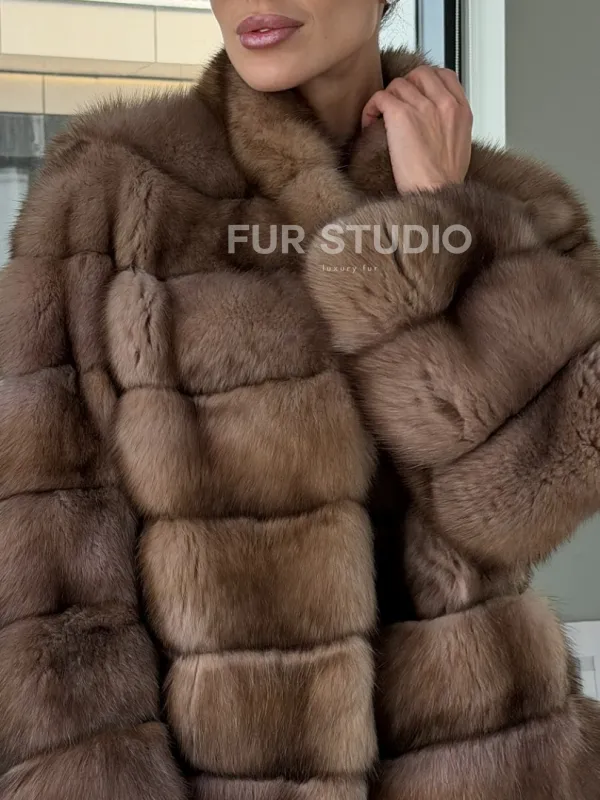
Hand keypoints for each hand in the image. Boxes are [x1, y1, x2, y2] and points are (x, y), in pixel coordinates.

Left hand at [362, 66, 472, 193]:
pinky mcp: (401, 115)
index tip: (416, 93)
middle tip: (397, 106)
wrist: (436, 193)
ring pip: (398, 85)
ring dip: (387, 100)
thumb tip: (436, 121)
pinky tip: (370, 123)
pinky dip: (371, 108)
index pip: (444, 75)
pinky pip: (380, 97)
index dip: (426, 82)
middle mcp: (443, 103)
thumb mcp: (461, 145)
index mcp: (461, 110)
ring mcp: (422, 107)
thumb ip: (451, 124)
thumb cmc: (444, 180)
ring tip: (382, 119)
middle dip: (405, 87)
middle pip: (420, 74)